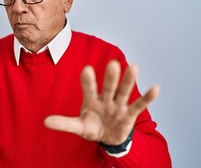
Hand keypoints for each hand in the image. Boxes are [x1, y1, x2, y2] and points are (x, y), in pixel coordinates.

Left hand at [44, 60, 158, 144]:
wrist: (107, 137)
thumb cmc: (92, 127)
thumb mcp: (79, 126)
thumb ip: (64, 123)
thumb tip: (45, 122)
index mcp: (92, 100)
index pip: (89, 89)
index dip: (88, 80)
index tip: (87, 69)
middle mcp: (106, 99)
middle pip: (109, 87)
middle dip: (111, 77)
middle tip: (113, 63)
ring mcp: (119, 106)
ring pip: (124, 92)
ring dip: (129, 81)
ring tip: (134, 67)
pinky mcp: (129, 114)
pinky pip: (139, 105)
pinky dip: (147, 98)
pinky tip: (155, 88)